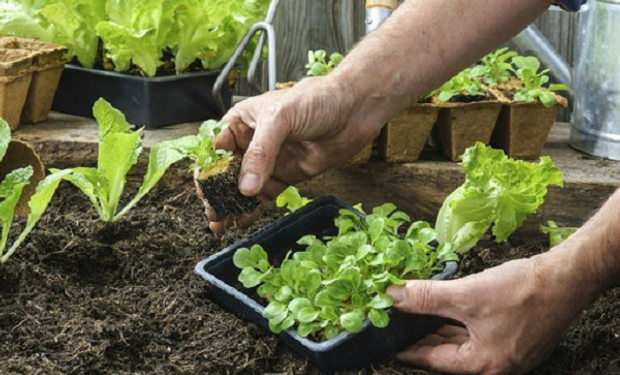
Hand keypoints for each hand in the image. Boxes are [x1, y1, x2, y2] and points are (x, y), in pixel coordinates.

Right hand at [204, 76, 385, 232]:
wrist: (354, 110)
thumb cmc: (316, 100)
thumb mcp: (281, 119)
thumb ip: (261, 153)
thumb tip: (245, 186)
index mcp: (242, 122)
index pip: (215, 148)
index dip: (207, 170)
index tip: (205, 191)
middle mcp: (252, 142)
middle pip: (226, 172)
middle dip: (216, 193)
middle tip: (213, 213)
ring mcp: (269, 161)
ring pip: (243, 187)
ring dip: (232, 205)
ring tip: (222, 223)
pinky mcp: (286, 175)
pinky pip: (264, 196)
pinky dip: (253, 209)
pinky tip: (244, 221)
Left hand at [386, 246, 593, 374]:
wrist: (566, 278)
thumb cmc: (523, 292)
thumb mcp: (467, 295)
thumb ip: (427, 298)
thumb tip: (393, 297)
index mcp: (484, 365)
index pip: (433, 360)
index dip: (408, 349)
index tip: (388, 343)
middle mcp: (495, 366)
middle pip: (447, 353)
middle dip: (422, 337)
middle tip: (397, 324)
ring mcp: (506, 353)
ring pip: (462, 342)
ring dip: (439, 328)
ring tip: (414, 316)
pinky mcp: (513, 338)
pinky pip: (476, 334)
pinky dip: (458, 323)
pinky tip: (443, 311)